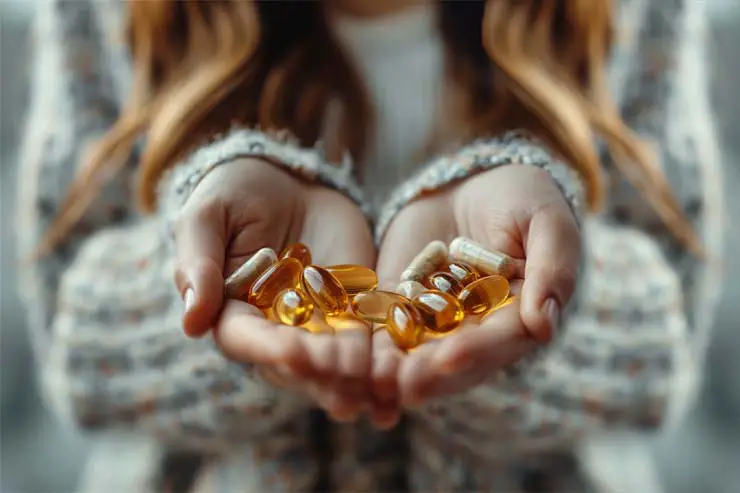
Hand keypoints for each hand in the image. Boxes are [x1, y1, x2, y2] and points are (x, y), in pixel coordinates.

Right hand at [173, 158, 375, 420]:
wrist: (285, 179)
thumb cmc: (233, 194)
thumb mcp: (207, 217)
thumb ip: (198, 264)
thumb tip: (191, 323)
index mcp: (232, 314)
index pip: (248, 340)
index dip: (271, 350)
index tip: (295, 354)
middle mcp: (275, 328)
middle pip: (298, 360)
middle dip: (323, 373)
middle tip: (349, 383)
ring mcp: (318, 321)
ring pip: (337, 358)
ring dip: (359, 377)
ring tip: (381, 391)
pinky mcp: (354, 307)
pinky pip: (371, 334)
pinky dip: (385, 356)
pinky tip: (404, 373)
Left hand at [370, 165, 579, 426]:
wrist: (474, 182)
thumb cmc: (523, 199)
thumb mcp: (547, 223)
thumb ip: (552, 269)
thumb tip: (546, 325)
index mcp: (519, 316)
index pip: (500, 340)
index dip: (477, 350)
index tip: (451, 358)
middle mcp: (477, 328)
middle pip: (453, 357)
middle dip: (428, 372)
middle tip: (404, 386)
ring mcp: (436, 318)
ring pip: (416, 351)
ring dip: (394, 370)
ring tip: (373, 382)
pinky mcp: (401, 302)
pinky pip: (383, 325)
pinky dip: (368, 343)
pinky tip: (350, 356)